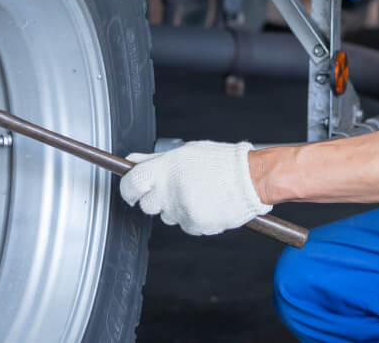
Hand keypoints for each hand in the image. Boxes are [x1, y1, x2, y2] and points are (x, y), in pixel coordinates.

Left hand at [119, 141, 269, 234]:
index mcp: (165, 168)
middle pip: (147, 205)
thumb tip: (131, 161)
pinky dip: (194, 218)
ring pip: (167, 216)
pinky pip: (185, 226)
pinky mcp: (193, 225)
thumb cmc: (221, 162)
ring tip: (199, 193)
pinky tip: (207, 204)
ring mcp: (181, 210)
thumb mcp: (185, 152)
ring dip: (177, 208)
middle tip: (177, 188)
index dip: (129, 190)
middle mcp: (169, 190)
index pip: (130, 184)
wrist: (250, 179)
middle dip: (157, 199)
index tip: (133, 191)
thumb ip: (154, 160)